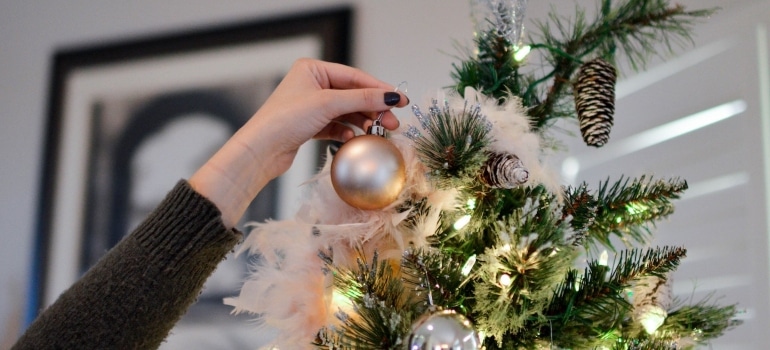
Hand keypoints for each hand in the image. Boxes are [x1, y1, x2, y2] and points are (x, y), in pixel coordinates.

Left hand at [190, 58, 408, 226]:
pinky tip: (353, 139)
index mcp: (313, 69)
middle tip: (392, 122)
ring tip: (378, 132)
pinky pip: (336, 126)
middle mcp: (312, 85)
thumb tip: (391, 96)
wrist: (261, 150)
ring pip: (346, 112)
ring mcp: (311, 106)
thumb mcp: (328, 104)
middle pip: (352, 95)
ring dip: (362, 122)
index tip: (400, 100)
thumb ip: (362, 99)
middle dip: (373, 108)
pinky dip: (347, 132)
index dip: (379, 89)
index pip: (354, 76)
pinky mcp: (309, 126)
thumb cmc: (286, 119)